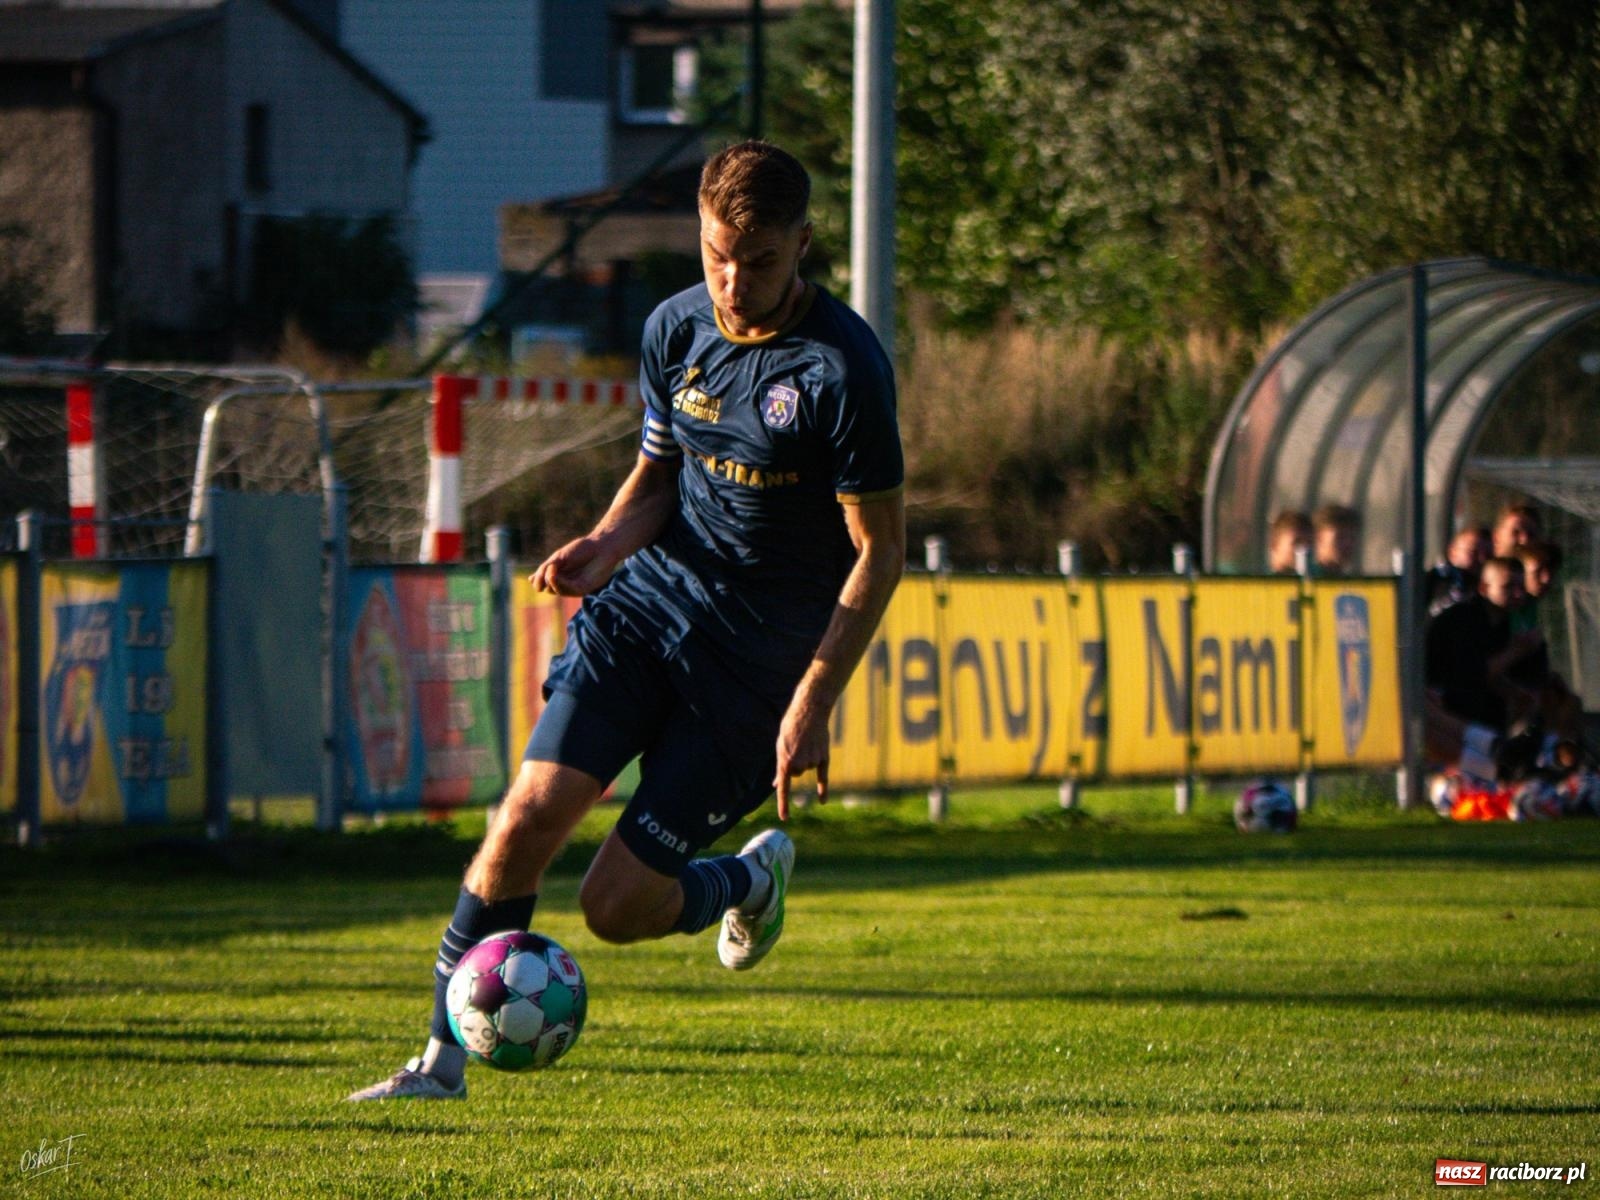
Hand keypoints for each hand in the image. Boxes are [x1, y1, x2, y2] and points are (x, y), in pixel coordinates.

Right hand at [530, 536, 616, 596]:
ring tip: (551, 570)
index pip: (543, 583)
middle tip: (548, 568)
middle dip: (543, 580)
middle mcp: (566, 582)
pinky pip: (568, 590)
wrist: (602, 546)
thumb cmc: (582, 549)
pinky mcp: (584, 589)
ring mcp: (574, 587)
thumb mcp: (559, 557)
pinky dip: (559, 583)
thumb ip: (546, 568)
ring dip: (551, 582)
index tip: (533, 576)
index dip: (537, 582)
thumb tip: (530, 581)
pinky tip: (555, 575)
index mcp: (559, 575)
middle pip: (548, 588)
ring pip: (556, 591)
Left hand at [772, 691, 831, 820]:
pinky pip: (823, 777)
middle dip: (794, 762)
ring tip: (805, 739)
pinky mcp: (824, 758)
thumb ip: (780, 766)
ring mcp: (813, 761)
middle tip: (795, 743)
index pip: (784, 788)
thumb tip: (777, 784)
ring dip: (805, 757)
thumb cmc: (791, 726)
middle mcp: (799, 764)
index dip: (783, 804)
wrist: (810, 711)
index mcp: (785, 761)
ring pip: (807, 768)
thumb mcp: (780, 745)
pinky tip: (822, 801)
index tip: (785, 818)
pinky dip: (822, 789)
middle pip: (795, 773)